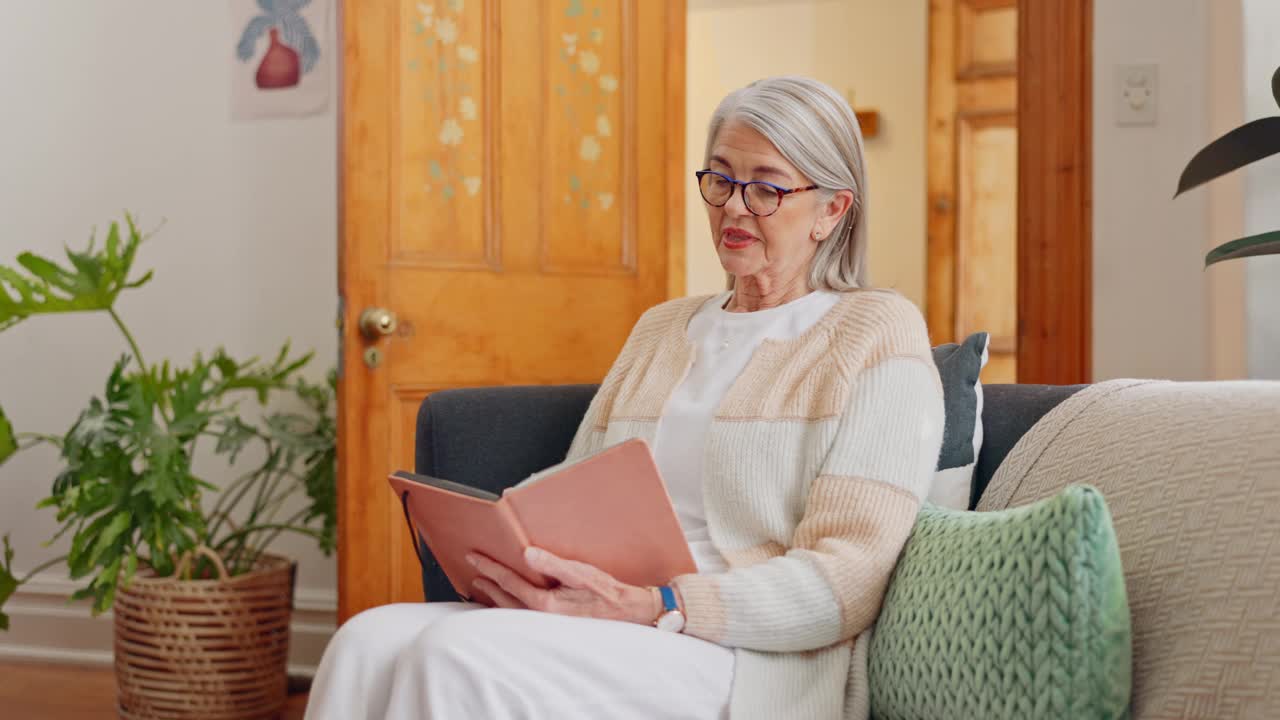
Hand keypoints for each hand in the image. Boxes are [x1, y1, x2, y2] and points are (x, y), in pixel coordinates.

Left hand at [467, 547, 656, 624]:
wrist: (627, 612)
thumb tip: (527, 554)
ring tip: (481, 587)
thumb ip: (552, 564)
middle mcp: (541, 616)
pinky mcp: (553, 623)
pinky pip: (522, 615)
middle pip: (505, 599)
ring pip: (511, 610)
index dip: (490, 568)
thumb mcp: (580, 573)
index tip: (475, 557)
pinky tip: (507, 602)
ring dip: (495, 597)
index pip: (509, 582)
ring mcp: (546, 623)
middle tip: (472, 570)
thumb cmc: (605, 592)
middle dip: (487, 584)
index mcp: (544, 603)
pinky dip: (509, 607)